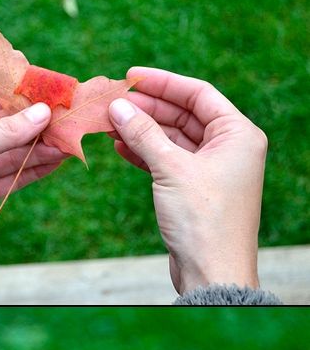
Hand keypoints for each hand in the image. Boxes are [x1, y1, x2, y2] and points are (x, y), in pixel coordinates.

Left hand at [0, 96, 51, 303]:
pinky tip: (55, 161)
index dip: (15, 102)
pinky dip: (32, 170)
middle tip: (64, 122)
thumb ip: (5, 132)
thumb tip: (41, 112)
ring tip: (67, 143)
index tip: (46, 98)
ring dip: (37, 149)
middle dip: (31, 128)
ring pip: (8, 155)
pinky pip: (10, 177)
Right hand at [108, 60, 265, 289]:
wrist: (212, 272)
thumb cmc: (203, 220)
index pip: (199, 93)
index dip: (164, 82)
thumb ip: (144, 134)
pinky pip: (169, 160)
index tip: (131, 76)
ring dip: (143, 130)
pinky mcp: (196, 189)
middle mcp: (230, 148)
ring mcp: (213, 169)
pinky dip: (146, 152)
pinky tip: (121, 145)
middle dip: (149, 107)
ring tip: (110, 122)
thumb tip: (119, 106)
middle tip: (114, 101)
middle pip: (185, 114)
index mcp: (238, 134)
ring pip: (174, 138)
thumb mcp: (171, 169)